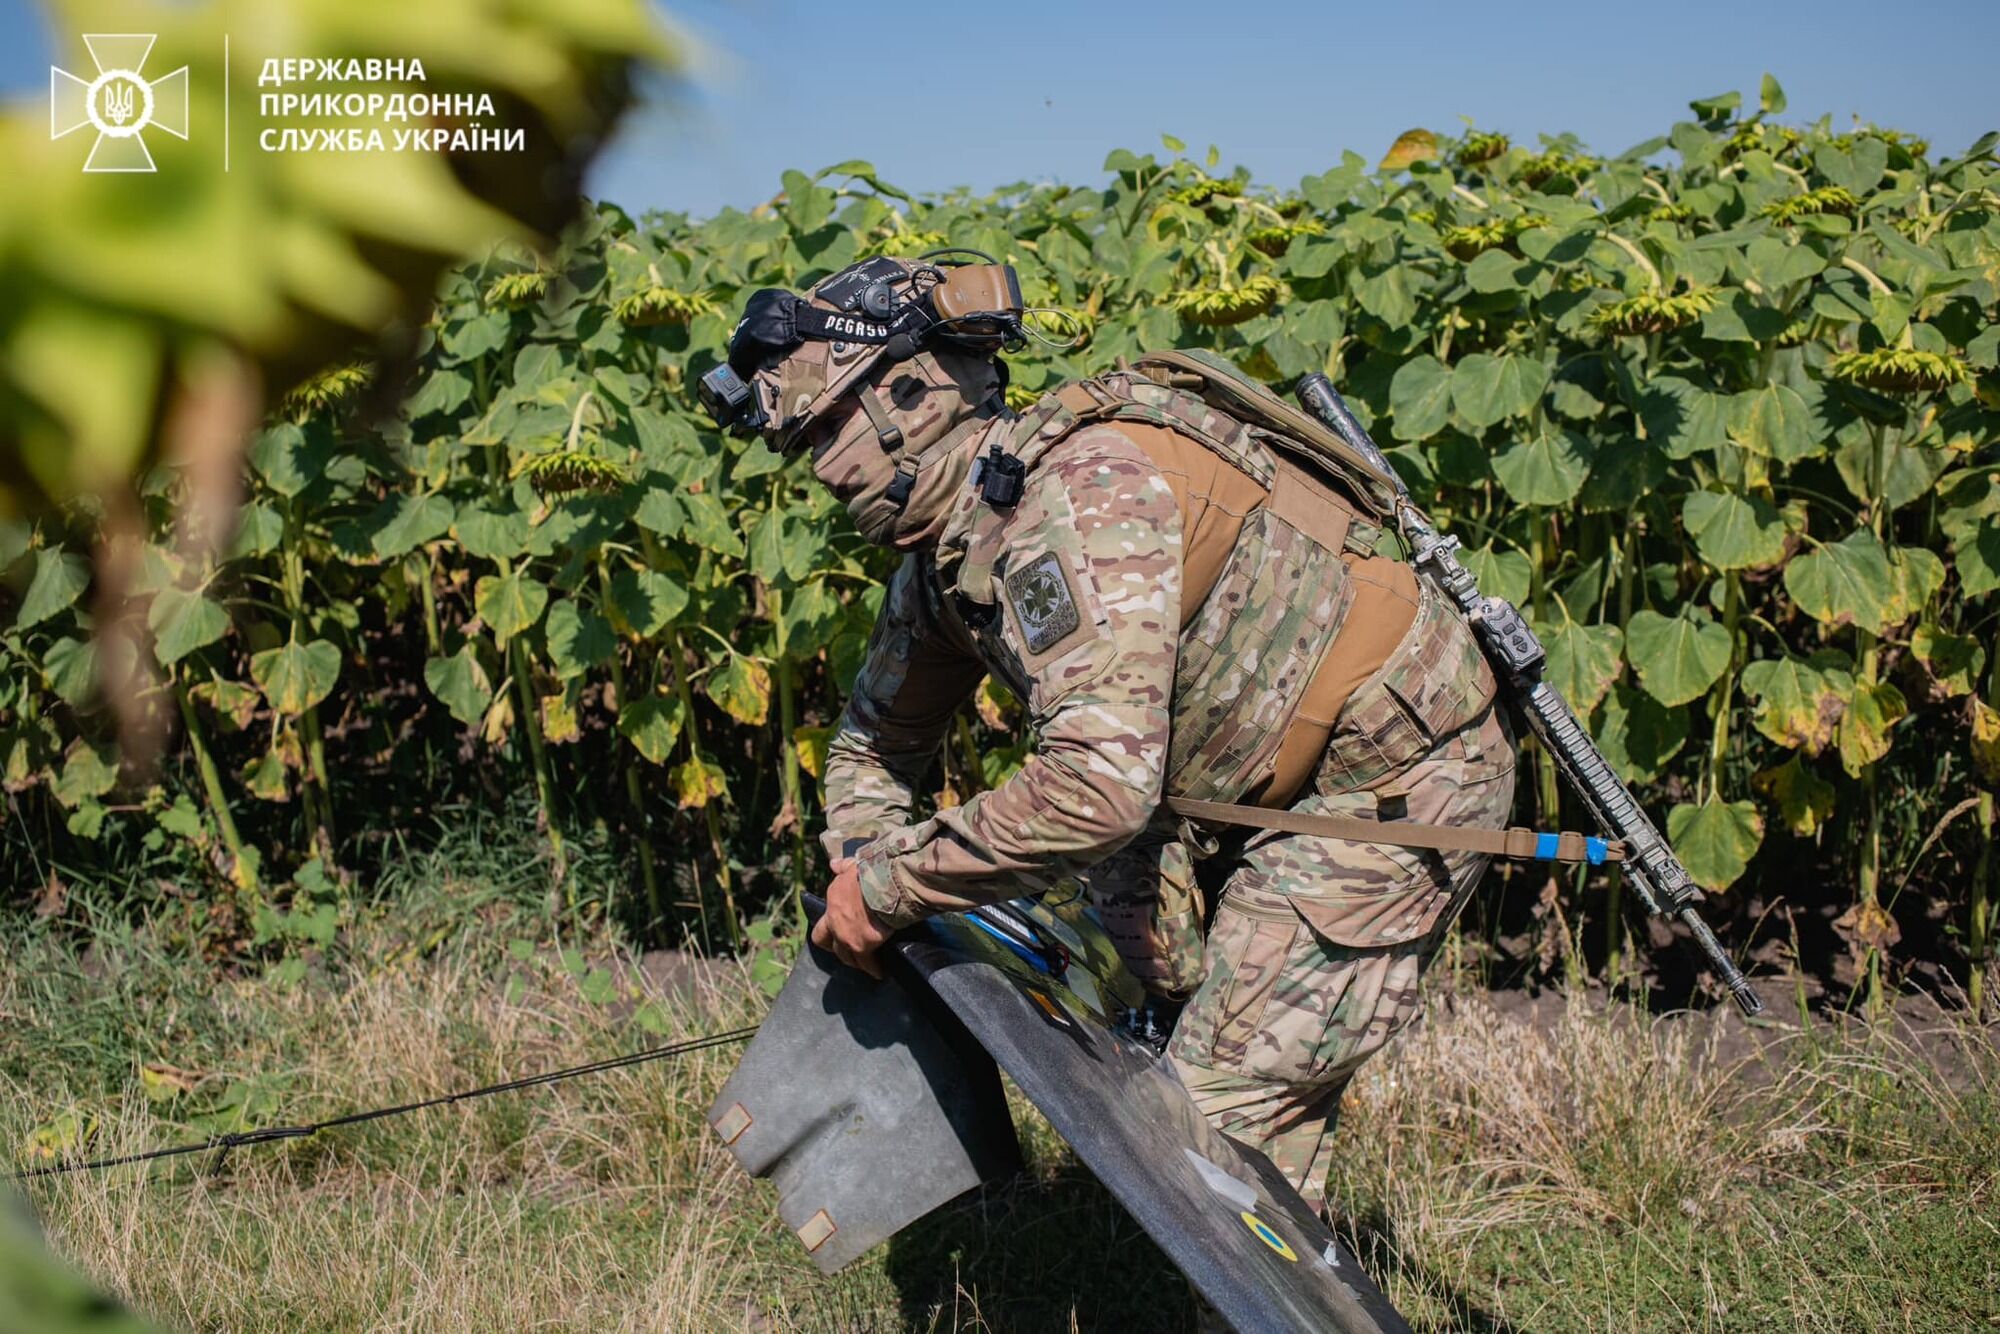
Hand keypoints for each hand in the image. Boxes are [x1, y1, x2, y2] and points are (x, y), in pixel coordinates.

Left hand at [810, 857, 893, 978]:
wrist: (884, 886)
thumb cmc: (871, 873)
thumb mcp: (853, 866)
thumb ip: (843, 867)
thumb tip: (833, 863)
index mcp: (832, 899)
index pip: (825, 916)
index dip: (831, 923)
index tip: (841, 925)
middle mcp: (834, 921)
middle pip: (823, 941)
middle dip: (832, 946)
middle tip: (845, 949)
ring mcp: (845, 936)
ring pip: (844, 956)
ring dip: (854, 960)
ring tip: (865, 963)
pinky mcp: (861, 947)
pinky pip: (867, 963)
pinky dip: (874, 969)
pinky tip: (880, 972)